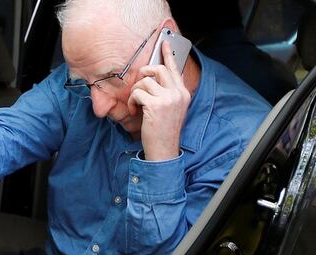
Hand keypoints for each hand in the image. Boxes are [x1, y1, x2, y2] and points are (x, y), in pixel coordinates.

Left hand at [128, 39, 190, 161]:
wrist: (164, 150)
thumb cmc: (164, 131)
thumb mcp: (171, 110)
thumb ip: (167, 93)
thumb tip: (154, 79)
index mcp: (183, 93)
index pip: (175, 69)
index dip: (168, 54)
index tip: (164, 43)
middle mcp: (178, 93)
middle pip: (159, 69)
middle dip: (144, 74)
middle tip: (139, 85)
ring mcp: (168, 98)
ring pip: (145, 81)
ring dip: (136, 92)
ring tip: (136, 105)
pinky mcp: (156, 105)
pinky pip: (137, 92)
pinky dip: (132, 101)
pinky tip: (135, 111)